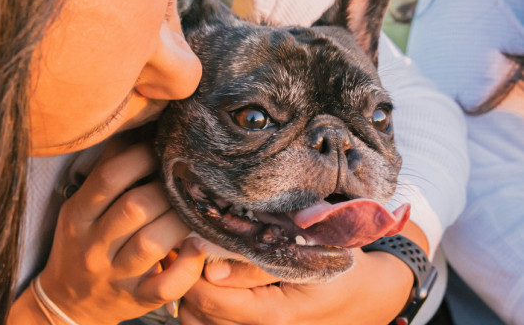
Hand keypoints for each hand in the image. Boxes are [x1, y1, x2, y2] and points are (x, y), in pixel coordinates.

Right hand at [38, 137, 205, 324]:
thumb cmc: (81, 243)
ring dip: (179, 221)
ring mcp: (115, 275)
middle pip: (135, 207)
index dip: (140, 157)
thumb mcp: (81, 206)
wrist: (67, 302)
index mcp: (78, 215)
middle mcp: (93, 245)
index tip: (161, 149)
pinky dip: (187, 267)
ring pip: (152, 244)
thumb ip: (107, 171)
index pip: (108, 178)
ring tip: (194, 209)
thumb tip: (140, 126)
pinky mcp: (136, 299)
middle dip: (166, 189)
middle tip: (185, 180)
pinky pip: (165, 286)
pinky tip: (197, 248)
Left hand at [179, 248, 413, 324]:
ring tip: (203, 268)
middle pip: (197, 315)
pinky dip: (209, 310)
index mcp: (274, 316)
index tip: (190, 242)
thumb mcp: (306, 254)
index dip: (190, 269)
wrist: (369, 296)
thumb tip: (210, 271)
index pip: (207, 299)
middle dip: (189, 282)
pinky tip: (219, 286)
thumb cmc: (340, 266)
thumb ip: (257, 263)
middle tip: (193, 252)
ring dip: (195, 297)